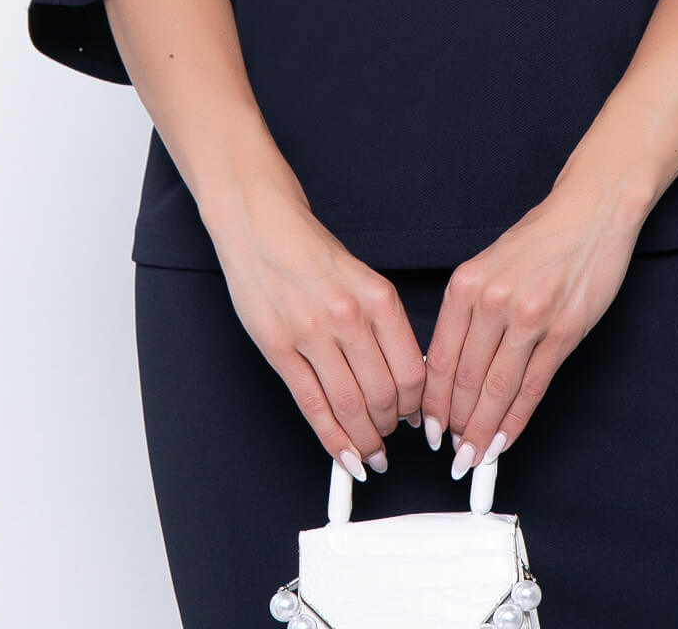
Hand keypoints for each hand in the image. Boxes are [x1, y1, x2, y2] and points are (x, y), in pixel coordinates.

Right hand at [206, 173, 425, 479]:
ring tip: (369, 452)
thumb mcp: (362, 278)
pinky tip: (342, 455)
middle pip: (384, 396)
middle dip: (391, 427)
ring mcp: (310, 333)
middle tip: (390, 436)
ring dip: (364, 440)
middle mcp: (348, 316)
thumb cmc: (310, 250)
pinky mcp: (277, 347)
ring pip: (349, 406)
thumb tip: (406, 376)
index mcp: (378, 296)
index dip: (417, 406)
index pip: (412, 371)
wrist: (259, 222)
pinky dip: (330, 439)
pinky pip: (311, 405)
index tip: (417, 418)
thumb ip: (383, 324)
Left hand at [420, 178, 641, 477]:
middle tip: (451, 454)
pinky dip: (516, 420)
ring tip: (474, 456)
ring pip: (497, 389)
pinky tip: (506, 439)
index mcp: (466, 284)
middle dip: (456, 425)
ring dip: (483, 430)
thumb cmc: (541, 239)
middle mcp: (492, 301)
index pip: (439, 358)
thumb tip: (450, 367)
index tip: (428, 428)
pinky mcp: (563, 332)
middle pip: (466, 380)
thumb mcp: (489, 266)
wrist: (590, 213)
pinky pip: (533, 387)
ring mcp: (529, 318)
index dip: (433, 402)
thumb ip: (469, 311)